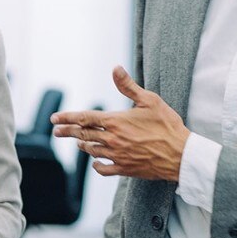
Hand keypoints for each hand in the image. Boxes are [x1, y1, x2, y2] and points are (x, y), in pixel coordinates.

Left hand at [52, 65, 190, 180]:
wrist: (181, 154)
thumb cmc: (167, 125)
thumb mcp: (149, 100)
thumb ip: (128, 86)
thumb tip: (115, 68)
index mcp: (115, 121)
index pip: (84, 118)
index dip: (67, 118)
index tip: (54, 119)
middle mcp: (112, 139)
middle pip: (83, 135)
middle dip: (68, 132)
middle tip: (56, 131)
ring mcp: (117, 155)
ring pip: (92, 151)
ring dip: (83, 145)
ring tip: (77, 142)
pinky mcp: (125, 169)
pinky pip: (104, 169)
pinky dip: (97, 165)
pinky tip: (95, 163)